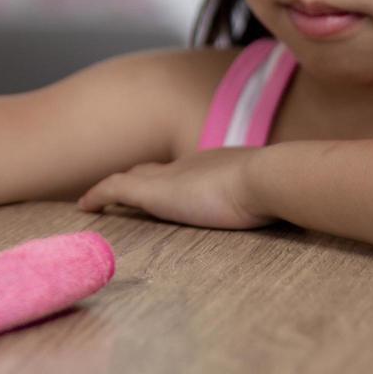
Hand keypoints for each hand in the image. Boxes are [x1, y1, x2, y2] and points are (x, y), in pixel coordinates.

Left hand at [77, 146, 276, 229]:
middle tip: (117, 193)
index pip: (180, 170)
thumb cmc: (273, 191)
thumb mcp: (267, 194)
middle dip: (134, 178)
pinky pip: (113, 188)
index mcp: (211, 166)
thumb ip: (266, 197)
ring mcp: (167, 176)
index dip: (165, 177)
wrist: (264, 179)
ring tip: (92, 202)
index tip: (157, 185)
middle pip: (149, 169)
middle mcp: (185, 166)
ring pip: (128, 177)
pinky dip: (98, 195)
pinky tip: (84, 208)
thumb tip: (288, 204)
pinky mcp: (152, 191)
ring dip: (110, 190)